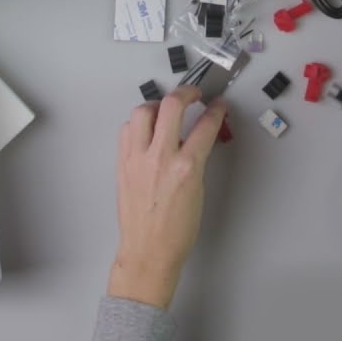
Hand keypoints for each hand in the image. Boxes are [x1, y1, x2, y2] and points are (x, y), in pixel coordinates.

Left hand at [109, 86, 226, 308]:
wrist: (148, 250)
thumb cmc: (178, 229)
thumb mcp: (198, 191)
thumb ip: (196, 159)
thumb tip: (198, 138)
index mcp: (186, 167)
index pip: (205, 126)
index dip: (216, 110)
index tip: (219, 104)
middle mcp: (160, 157)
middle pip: (171, 105)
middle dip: (186, 92)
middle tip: (193, 94)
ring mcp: (137, 158)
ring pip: (142, 111)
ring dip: (156, 104)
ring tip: (165, 109)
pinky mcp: (122, 163)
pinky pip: (126, 130)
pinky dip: (138, 124)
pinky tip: (146, 130)